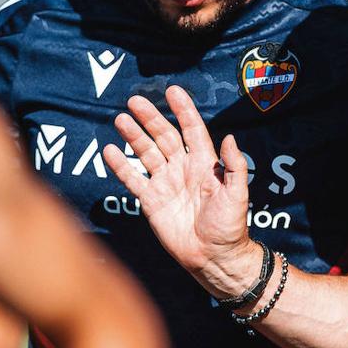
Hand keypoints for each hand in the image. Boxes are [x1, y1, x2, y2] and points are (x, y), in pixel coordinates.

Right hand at [103, 85, 255, 294]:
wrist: (213, 257)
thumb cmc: (230, 226)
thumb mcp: (237, 194)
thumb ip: (234, 166)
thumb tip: (230, 138)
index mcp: (204, 163)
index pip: (191, 129)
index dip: (183, 109)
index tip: (172, 90)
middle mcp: (183, 168)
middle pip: (163, 136)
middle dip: (150, 118)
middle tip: (134, 101)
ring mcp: (165, 183)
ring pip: (146, 153)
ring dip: (133, 136)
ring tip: (120, 120)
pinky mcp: (151, 200)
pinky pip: (133, 178)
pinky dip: (121, 165)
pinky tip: (110, 150)